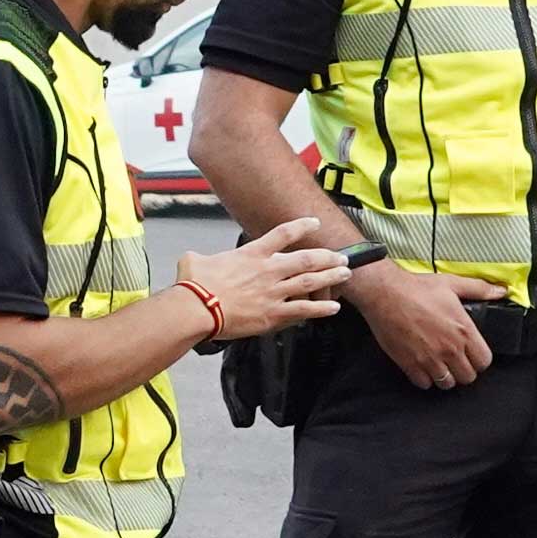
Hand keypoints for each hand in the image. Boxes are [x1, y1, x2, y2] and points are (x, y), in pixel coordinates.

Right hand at [175, 232, 354, 342]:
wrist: (197, 308)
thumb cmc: (194, 285)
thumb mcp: (193, 261)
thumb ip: (199, 258)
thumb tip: (191, 261)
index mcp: (252, 254)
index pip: (283, 234)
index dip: (302, 226)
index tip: (314, 223)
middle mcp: (268, 270)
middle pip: (306, 258)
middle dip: (327, 256)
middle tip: (341, 256)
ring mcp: (273, 292)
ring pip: (310, 281)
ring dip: (330, 277)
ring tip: (345, 274)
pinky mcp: (273, 314)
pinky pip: (303, 310)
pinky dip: (321, 309)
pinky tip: (334, 308)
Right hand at [357, 261, 506, 389]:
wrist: (385, 294)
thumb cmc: (416, 288)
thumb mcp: (452, 284)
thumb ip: (479, 289)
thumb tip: (500, 291)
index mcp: (463, 331)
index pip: (484, 361)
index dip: (480, 359)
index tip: (474, 355)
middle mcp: (449, 348)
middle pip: (467, 377)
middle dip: (464, 370)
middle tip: (457, 361)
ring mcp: (429, 359)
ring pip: (447, 383)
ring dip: (446, 376)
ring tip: (441, 365)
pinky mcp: (410, 364)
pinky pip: (424, 384)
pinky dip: (425, 379)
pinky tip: (424, 367)